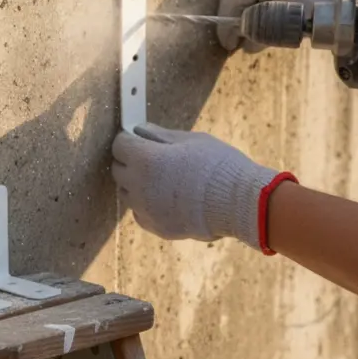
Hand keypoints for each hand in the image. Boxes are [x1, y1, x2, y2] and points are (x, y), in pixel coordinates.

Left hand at [111, 123, 289, 251]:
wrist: (238, 204)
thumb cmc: (218, 166)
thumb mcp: (192, 140)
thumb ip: (160, 135)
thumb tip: (141, 130)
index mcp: (145, 160)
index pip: (120, 145)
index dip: (129, 140)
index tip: (139, 139)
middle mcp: (138, 186)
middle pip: (118, 170)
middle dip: (131, 161)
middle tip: (152, 158)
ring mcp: (145, 210)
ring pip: (128, 193)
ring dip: (138, 184)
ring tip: (164, 180)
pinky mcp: (156, 227)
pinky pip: (141, 213)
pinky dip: (148, 205)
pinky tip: (168, 199)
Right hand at [217, 0, 357, 51]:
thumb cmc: (325, 4)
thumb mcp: (291, 25)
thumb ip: (262, 34)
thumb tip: (242, 45)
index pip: (231, 1)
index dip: (226, 26)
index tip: (229, 45)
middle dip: (229, 14)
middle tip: (233, 39)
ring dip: (237, 4)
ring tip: (244, 26)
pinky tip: (254, 10)